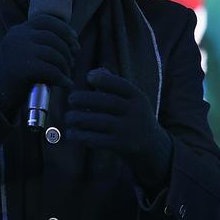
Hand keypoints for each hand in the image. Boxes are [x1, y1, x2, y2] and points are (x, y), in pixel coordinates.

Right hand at [0, 14, 78, 115]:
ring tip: (67, 75)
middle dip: (68, 50)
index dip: (64, 29)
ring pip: (54, 53)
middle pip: (53, 37)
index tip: (74, 41)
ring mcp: (20, 51)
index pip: (46, 20)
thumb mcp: (24, 51)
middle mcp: (18, 37)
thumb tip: (72, 41)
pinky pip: (52, 70)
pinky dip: (63, 79)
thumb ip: (40, 42)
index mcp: (18, 30)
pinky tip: (66, 85)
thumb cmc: (16, 74)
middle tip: (72, 63)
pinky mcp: (23, 68)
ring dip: (65, 65)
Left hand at [65, 68, 171, 185]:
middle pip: (109, 102)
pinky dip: (81, 136)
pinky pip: (99, 140)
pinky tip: (71, 133)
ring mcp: (130, 131)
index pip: (122, 85)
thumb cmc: (131, 116)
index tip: (88, 76)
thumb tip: (94, 72)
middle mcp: (136, 113)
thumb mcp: (130, 100)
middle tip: (71, 99)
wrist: (151, 147)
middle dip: (86, 99)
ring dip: (80, 119)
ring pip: (101, 122)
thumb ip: (113, 85)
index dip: (105, 80)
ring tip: (68, 117)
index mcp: (138, 97)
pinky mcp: (122, 146)